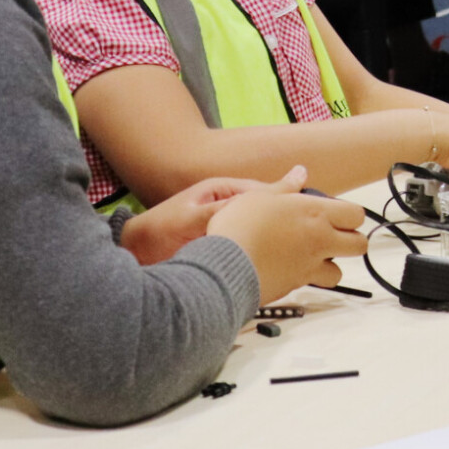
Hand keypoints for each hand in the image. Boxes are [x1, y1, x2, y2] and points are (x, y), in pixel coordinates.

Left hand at [121, 166, 308, 265]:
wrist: (137, 253)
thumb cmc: (159, 230)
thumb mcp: (193, 218)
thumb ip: (224, 213)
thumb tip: (255, 208)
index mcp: (222, 190)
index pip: (262, 191)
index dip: (285, 197)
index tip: (307, 204)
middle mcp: (228, 205)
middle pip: (266, 208)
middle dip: (286, 217)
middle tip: (312, 224)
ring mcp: (227, 224)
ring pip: (260, 227)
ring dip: (276, 234)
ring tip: (300, 242)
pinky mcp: (224, 244)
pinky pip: (250, 243)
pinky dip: (264, 249)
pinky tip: (278, 257)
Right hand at [207, 188, 368, 304]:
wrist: (226, 265)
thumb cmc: (242, 226)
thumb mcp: (260, 195)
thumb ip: (285, 185)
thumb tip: (300, 172)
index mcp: (315, 213)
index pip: (356, 215)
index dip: (350, 215)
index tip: (337, 215)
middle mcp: (320, 240)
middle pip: (359, 245)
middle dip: (350, 242)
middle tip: (332, 237)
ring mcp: (310, 266)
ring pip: (339, 272)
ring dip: (329, 266)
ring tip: (310, 258)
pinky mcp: (296, 286)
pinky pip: (312, 285)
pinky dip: (306, 279)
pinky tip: (288, 269)